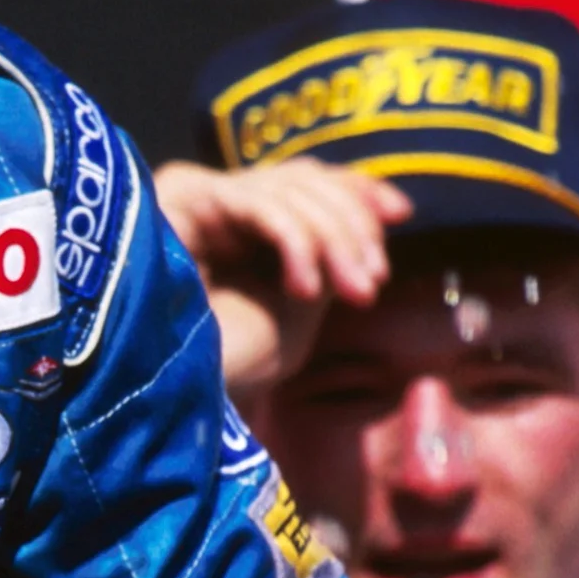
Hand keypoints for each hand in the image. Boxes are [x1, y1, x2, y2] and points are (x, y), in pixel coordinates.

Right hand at [153, 158, 409, 396]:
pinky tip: (304, 288)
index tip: (401, 212)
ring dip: (333, 241)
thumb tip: (371, 216)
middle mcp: (217, 202)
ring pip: (287, 188)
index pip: (305, 181)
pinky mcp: (180, 199)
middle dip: (352, 226)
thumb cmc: (231, 366)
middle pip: (302, 178)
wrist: (176, 398)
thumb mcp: (297, 307)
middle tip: (373, 282)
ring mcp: (197, 196)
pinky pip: (258, 204)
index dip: (356, 188)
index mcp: (242, 224)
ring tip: (355, 294)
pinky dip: (294, 241)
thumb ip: (325, 257)